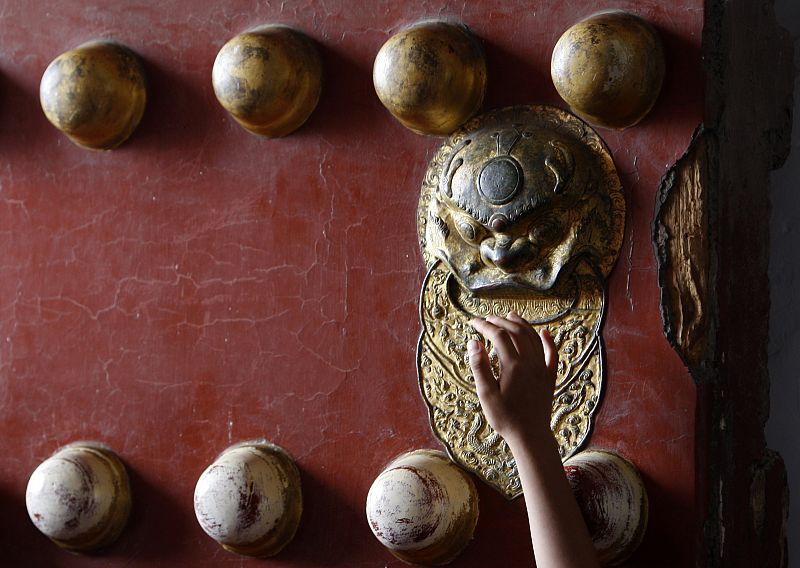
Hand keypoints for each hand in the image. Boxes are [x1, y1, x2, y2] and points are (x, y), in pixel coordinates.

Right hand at [468, 312, 557, 447]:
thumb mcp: (486, 394)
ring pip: (533, 338)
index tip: (473, 322)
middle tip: (487, 319)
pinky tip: (545, 332)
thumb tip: (473, 343)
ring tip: (510, 316)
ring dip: (521, 324)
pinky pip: (552, 354)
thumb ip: (479, 366)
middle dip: (501, 322)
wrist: (530, 436)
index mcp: (513, 365)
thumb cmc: (504, 418)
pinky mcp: (550, 377)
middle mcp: (530, 363)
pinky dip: (548, 341)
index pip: (498, 336)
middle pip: (516, 332)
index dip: (485, 326)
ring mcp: (542, 369)